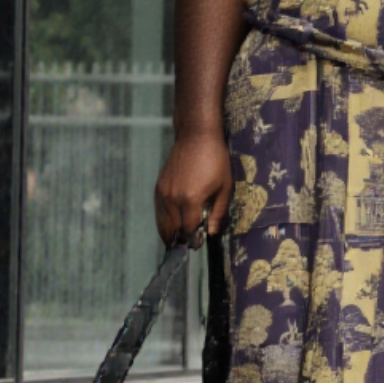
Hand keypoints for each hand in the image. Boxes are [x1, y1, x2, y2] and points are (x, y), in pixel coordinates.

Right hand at [154, 131, 232, 246]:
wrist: (196, 137)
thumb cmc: (216, 160)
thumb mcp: (225, 186)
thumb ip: (218, 212)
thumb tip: (211, 233)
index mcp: (191, 199)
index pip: (188, 229)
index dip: (192, 239)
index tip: (197, 245)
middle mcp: (173, 198)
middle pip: (172, 229)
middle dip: (179, 240)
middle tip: (187, 245)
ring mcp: (163, 192)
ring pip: (162, 222)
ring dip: (168, 234)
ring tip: (176, 241)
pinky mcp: (158, 186)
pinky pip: (158, 210)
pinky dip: (163, 221)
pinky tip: (169, 226)